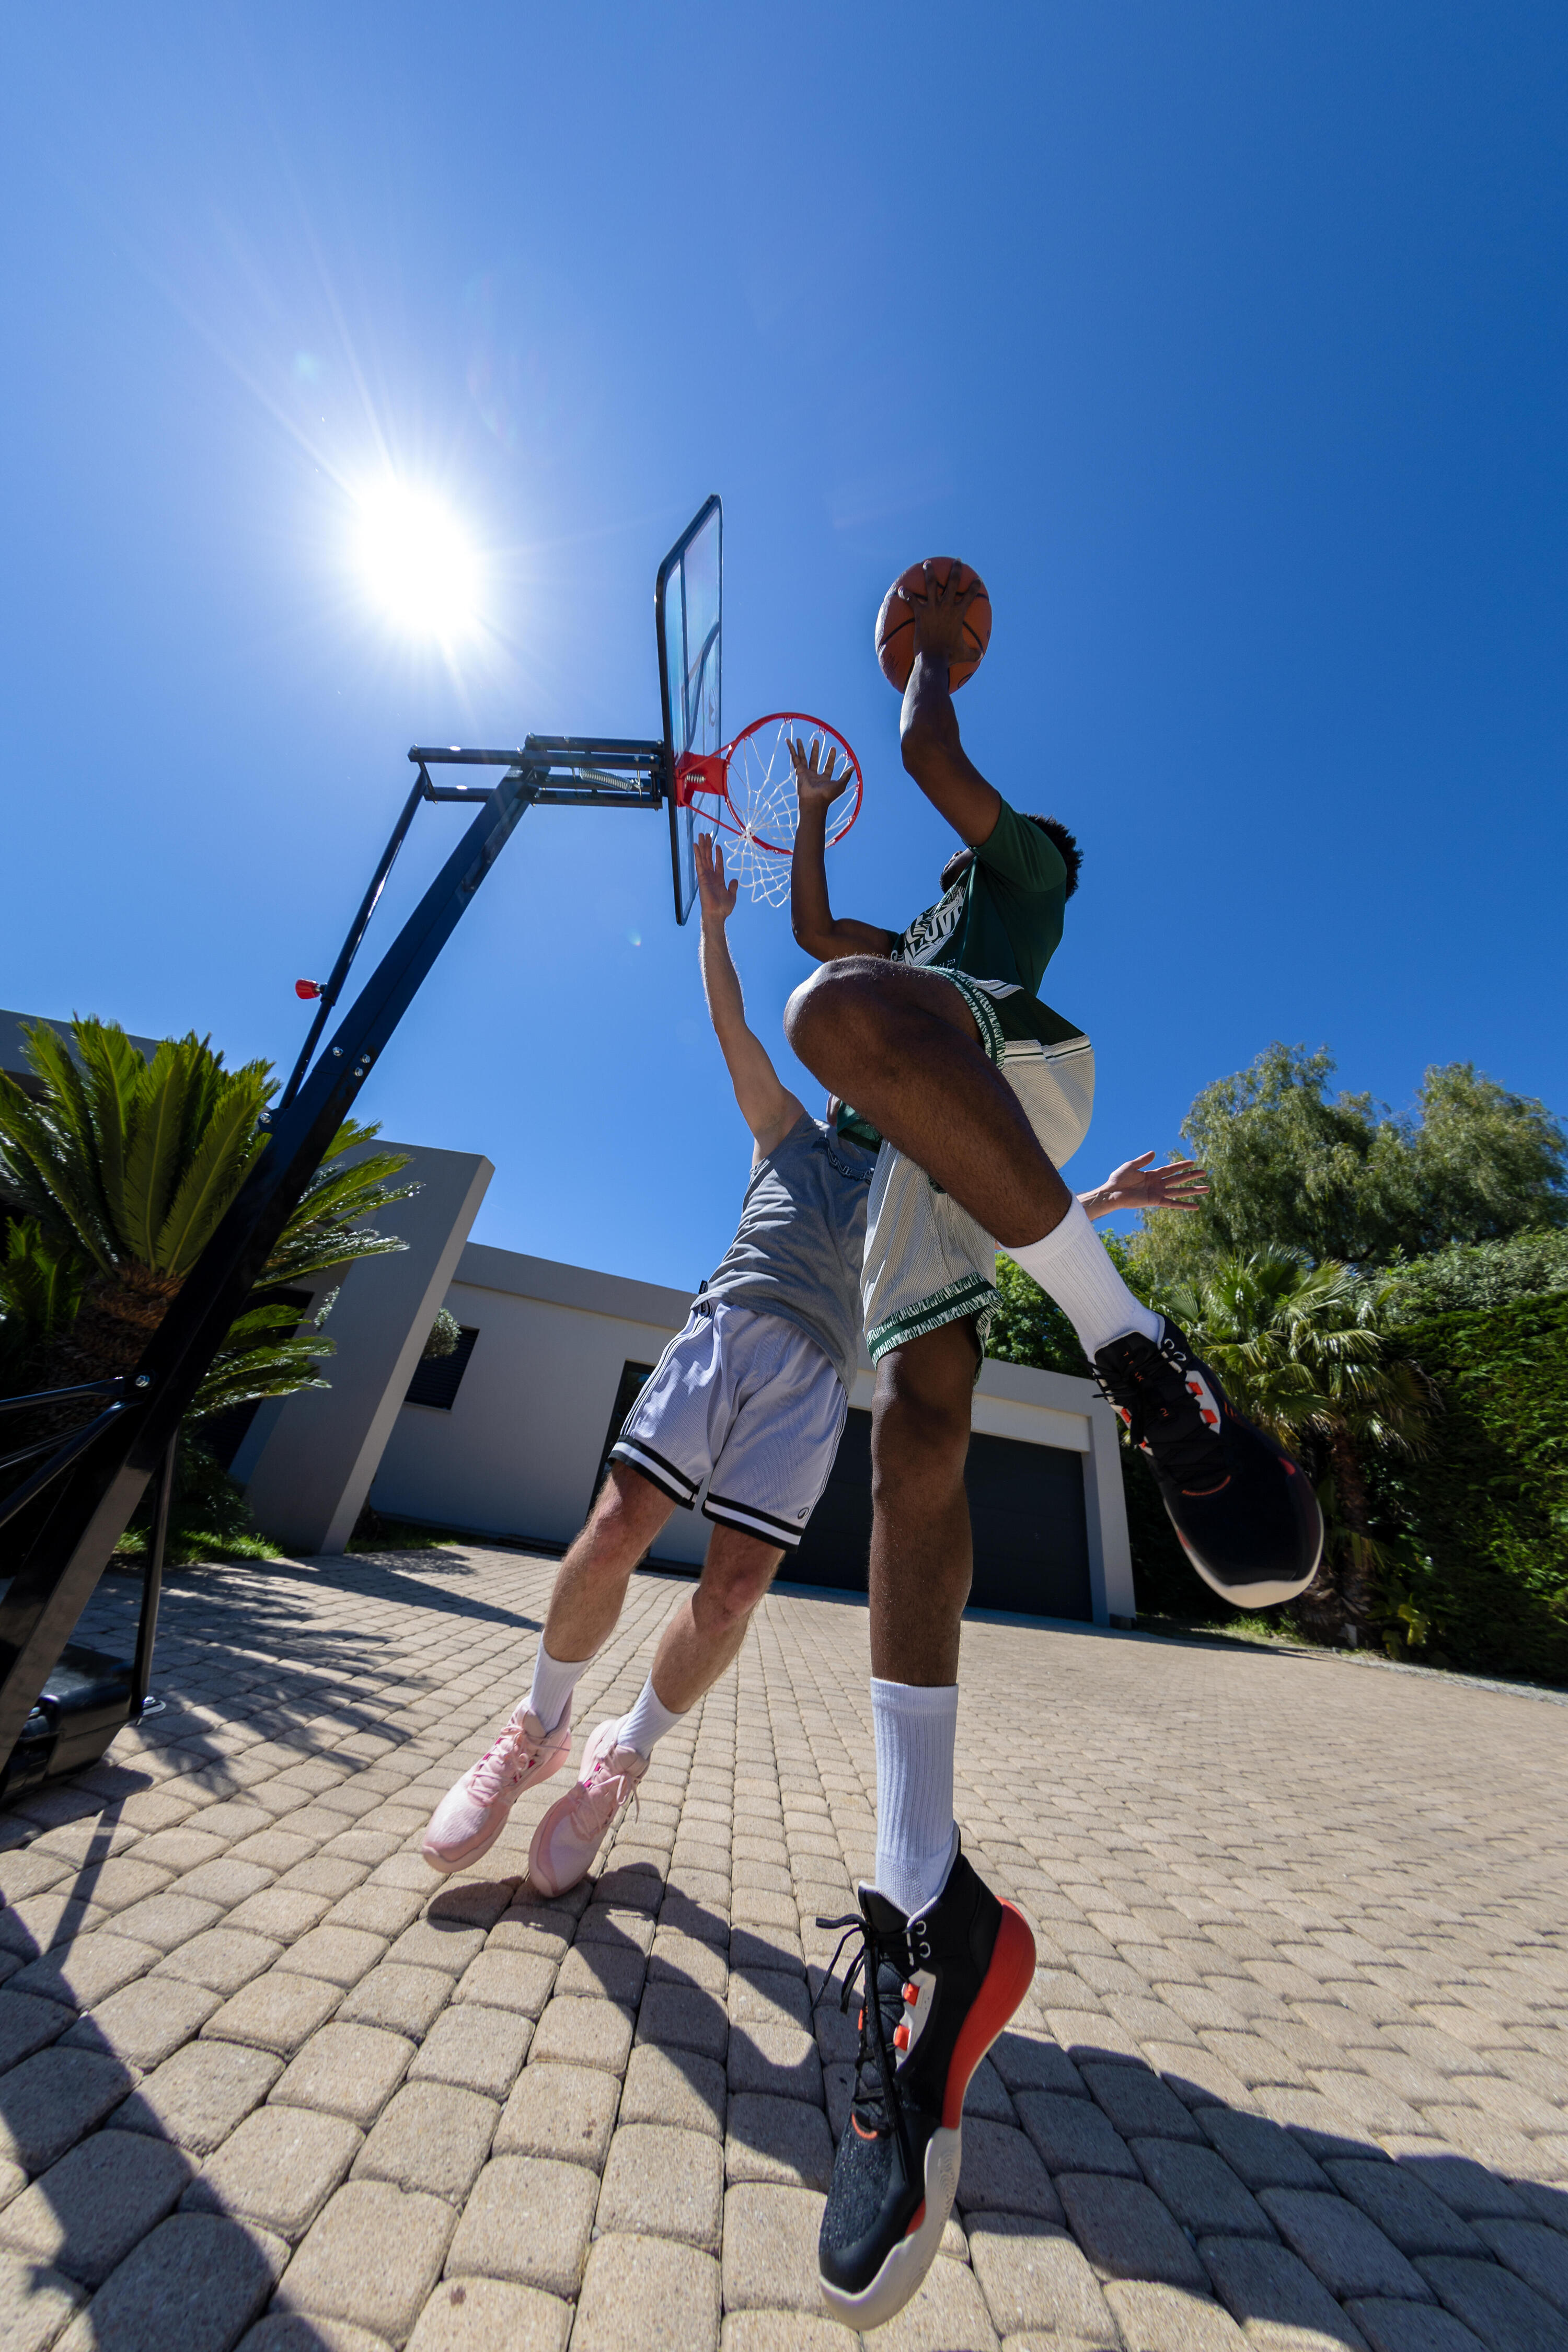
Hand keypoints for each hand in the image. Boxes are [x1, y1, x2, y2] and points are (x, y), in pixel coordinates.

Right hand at [695, 831, 737, 924]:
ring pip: (703, 858)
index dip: (718, 854)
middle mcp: (711, 876)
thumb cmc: (723, 908)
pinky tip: (696, 845)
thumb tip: (735, 880)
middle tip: (706, 835)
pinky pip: (699, 864)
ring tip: (701, 835)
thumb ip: (733, 887)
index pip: (718, 864)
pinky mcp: (702, 878)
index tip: (717, 845)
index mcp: (718, 880)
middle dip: (707, 846)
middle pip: (708, 858)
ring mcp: (706, 876)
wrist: (717, 914)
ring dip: (702, 846)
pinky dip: (697, 854)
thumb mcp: (732, 895)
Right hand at [788, 734, 851, 815]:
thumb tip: (853, 767)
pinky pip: (794, 758)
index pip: (828, 766)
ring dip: (801, 748)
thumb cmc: (828, 795)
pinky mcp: (798, 771)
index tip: (833, 748)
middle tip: (816, 741)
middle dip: (815, 750)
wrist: (815, 801)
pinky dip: (791, 749)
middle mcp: (814, 776)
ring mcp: (805, 773)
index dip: (831, 757)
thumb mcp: (840, 784)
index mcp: (824, 779)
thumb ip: (846, 776)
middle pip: (814, 760)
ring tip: (799, 739)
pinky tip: (789, 741)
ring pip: (802, 758)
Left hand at [899, 560, 984, 669]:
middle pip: (953, 582)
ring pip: (931, 584)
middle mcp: (946, 606)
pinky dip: (906, 594)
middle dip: (956, 569)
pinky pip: (912, 600)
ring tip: (927, 563)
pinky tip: (900, 589)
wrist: (933, 658)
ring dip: (929, 572)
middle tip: (957, 561)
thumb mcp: (965, 654)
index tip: (977, 579)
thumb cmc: (949, 656)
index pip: (970, 595)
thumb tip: (980, 655)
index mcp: (958, 613)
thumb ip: (973, 653)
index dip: (975, 587)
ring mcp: (932, 608)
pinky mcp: (920, 613)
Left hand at [1081, 1152, 1209, 1219]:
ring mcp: (1158, 1193)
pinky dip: (1185, 1205)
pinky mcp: (1156, 1201)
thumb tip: (1154, 1153)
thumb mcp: (1131, 1166)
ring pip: (1180, 1191)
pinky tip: (1196, 1207)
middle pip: (1179, 1179)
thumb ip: (1143, 1160)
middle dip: (1192, 1176)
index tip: (1193, 1163)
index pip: (1171, 1169)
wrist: (1112, 1193)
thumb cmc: (1118, 1179)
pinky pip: (1173, 1204)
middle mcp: (1158, 1184)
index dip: (1181, 1166)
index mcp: (1152, 1174)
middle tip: (1205, 1172)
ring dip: (1193, 1190)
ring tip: (1207, 1188)